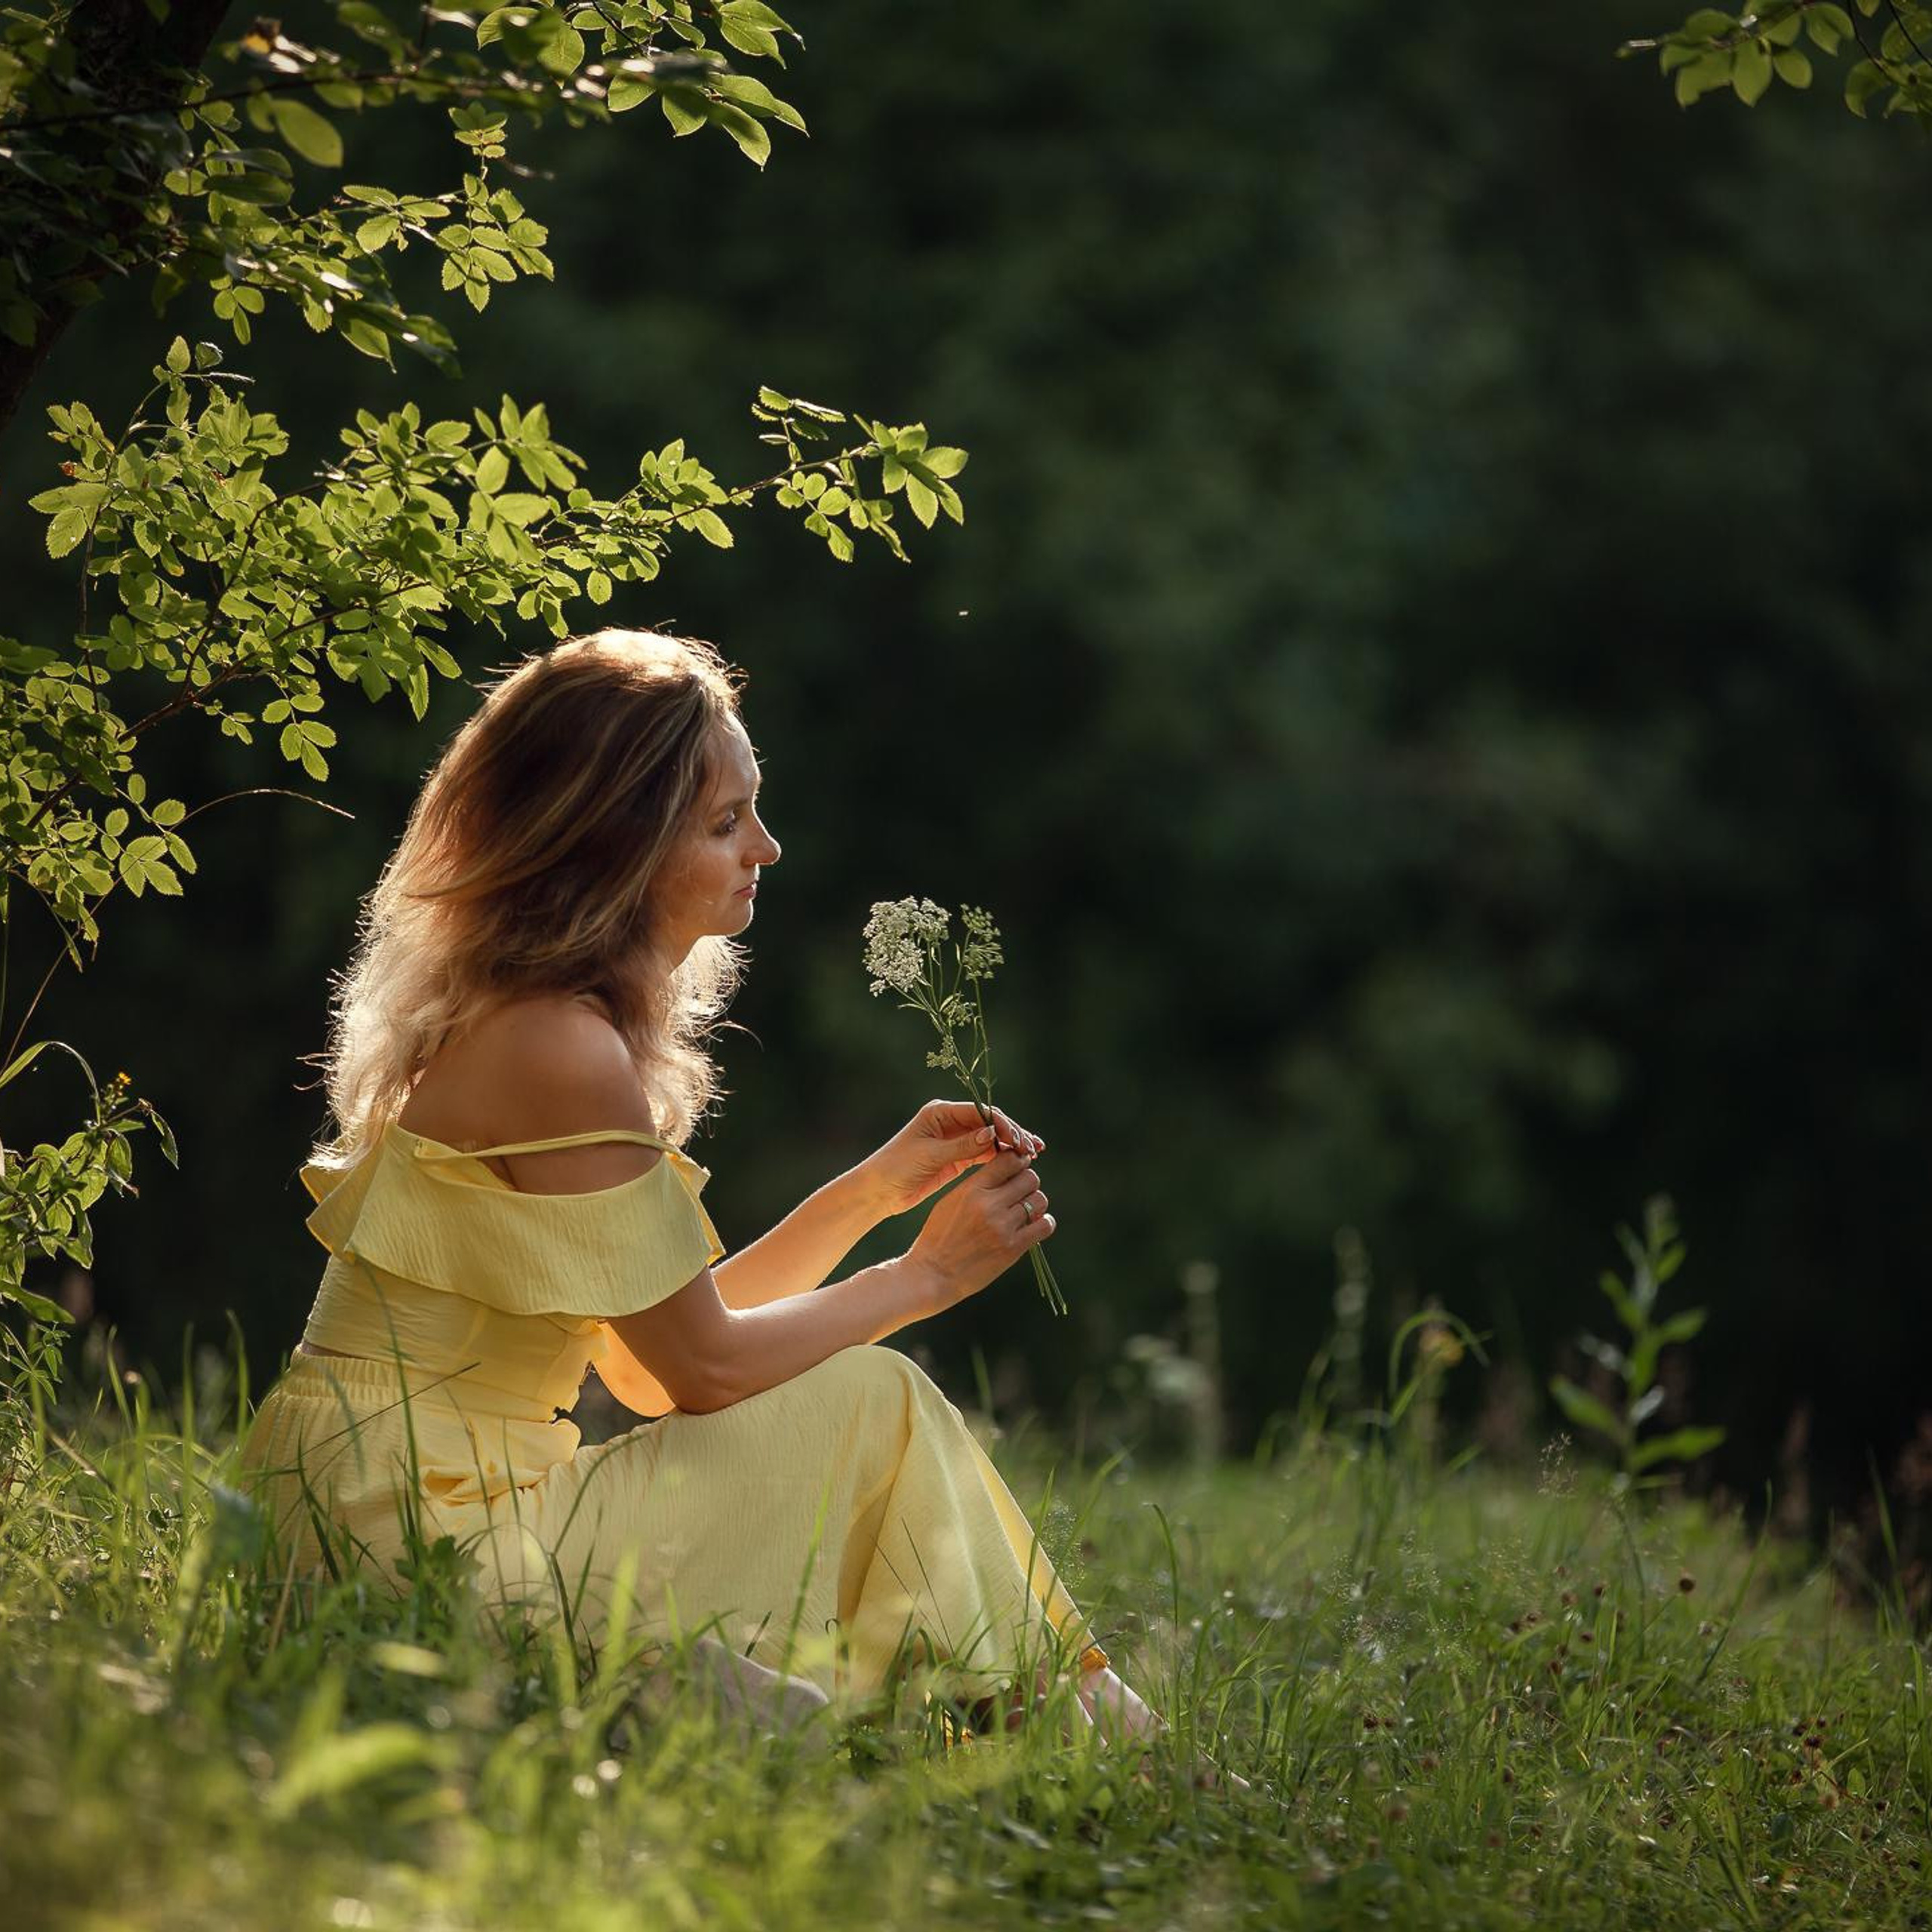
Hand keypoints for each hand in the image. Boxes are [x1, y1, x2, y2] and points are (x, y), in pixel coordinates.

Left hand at [857, 1097, 1045, 1220]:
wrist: (878, 1192)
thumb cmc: (897, 1169)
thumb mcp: (929, 1157)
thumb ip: (961, 1147)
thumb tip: (992, 1135)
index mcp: (940, 1112)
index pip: (980, 1112)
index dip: (1003, 1124)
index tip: (1019, 1140)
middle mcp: (950, 1121)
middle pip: (990, 1122)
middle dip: (1013, 1134)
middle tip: (1033, 1149)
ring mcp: (955, 1138)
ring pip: (991, 1138)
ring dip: (1011, 1145)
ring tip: (1034, 1155)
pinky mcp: (957, 1157)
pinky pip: (985, 1153)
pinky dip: (1002, 1157)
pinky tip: (1018, 1163)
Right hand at [901, 1148, 1054, 1315]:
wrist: (932, 1273)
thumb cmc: (938, 1237)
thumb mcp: (951, 1201)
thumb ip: (978, 1186)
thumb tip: (1007, 1173)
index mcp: (971, 1189)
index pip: (1009, 1160)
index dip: (1018, 1161)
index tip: (1019, 1167)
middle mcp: (989, 1204)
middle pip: (1030, 1178)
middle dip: (1028, 1183)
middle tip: (1021, 1193)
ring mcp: (1002, 1227)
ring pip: (1039, 1200)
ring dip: (1036, 1204)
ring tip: (1025, 1212)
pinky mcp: (1013, 1248)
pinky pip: (1045, 1226)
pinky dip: (1044, 1223)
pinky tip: (1035, 1226)